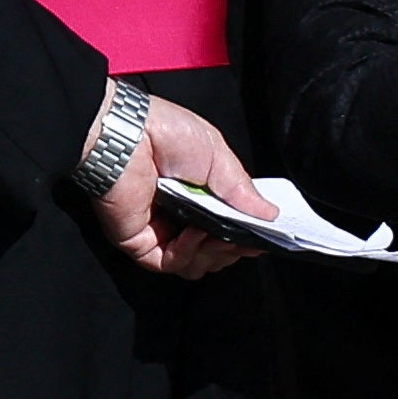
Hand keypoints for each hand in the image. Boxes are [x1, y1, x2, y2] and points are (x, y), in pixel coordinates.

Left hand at [86, 89, 267, 279]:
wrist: (128, 134)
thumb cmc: (166, 133)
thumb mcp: (217, 156)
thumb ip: (242, 191)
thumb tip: (269, 214)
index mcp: (198, 195)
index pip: (226, 229)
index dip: (245, 237)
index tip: (262, 238)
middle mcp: (179, 216)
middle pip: (214, 253)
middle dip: (232, 249)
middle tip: (244, 239)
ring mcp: (159, 231)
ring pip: (195, 265)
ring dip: (213, 255)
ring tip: (220, 235)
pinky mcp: (139, 242)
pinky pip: (170, 263)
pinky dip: (188, 253)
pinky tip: (197, 234)